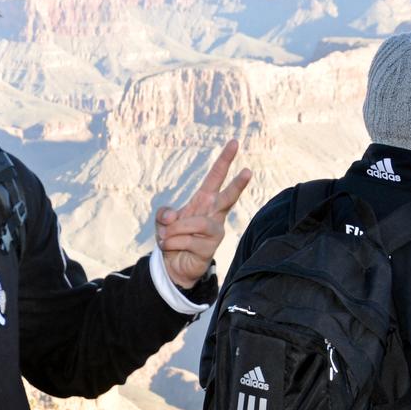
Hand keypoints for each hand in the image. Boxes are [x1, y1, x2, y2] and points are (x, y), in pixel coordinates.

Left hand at [155, 140, 252, 288]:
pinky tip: (170, 247)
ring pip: (198, 223)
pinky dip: (172, 242)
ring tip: (166, 238)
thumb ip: (163, 214)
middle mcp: (213, 215)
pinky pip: (187, 240)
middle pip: (228, 198)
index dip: (224, 161)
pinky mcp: (210, 248)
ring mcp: (214, 232)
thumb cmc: (172, 239)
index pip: (215, 178)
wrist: (173, 266)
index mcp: (203, 202)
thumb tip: (171, 217)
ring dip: (176, 230)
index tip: (234, 143)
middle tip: (248, 171)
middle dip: (237, 184)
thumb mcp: (163, 222)